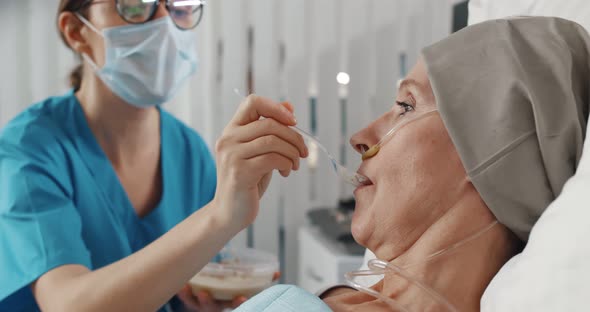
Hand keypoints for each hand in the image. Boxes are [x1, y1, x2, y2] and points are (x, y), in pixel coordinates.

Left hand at [177, 273, 279, 311]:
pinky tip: (181, 286)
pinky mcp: (192, 300)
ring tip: (188, 288)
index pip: (235, 305)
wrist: (213, 294)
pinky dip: (183, 292)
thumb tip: (276, 273)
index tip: (241, 297)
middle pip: (213, 308)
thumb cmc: (231, 289)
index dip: (238, 302)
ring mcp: (204, 304)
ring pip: (197, 304)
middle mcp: (217, 306)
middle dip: (209, 303)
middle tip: (206, 294)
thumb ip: (260, 280)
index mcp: (231, 303)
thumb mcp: (246, 284)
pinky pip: (186, 298)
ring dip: (192, 297)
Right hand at [213, 95, 307, 229]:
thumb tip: (289, 106)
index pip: (252, 102)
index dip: (276, 108)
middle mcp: (228, 140)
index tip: (293, 122)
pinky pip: (273, 159)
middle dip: (294, 137)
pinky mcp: (240, 173)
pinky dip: (287, 164)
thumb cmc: (248, 181)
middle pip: (269, 123)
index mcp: (231, 130)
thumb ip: (271, 130)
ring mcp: (232, 156)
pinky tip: (286, 172)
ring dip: (292, 153)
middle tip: (303, 152)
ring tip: (294, 164)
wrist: (230, 213)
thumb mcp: (261, 151)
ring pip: (273, 141)